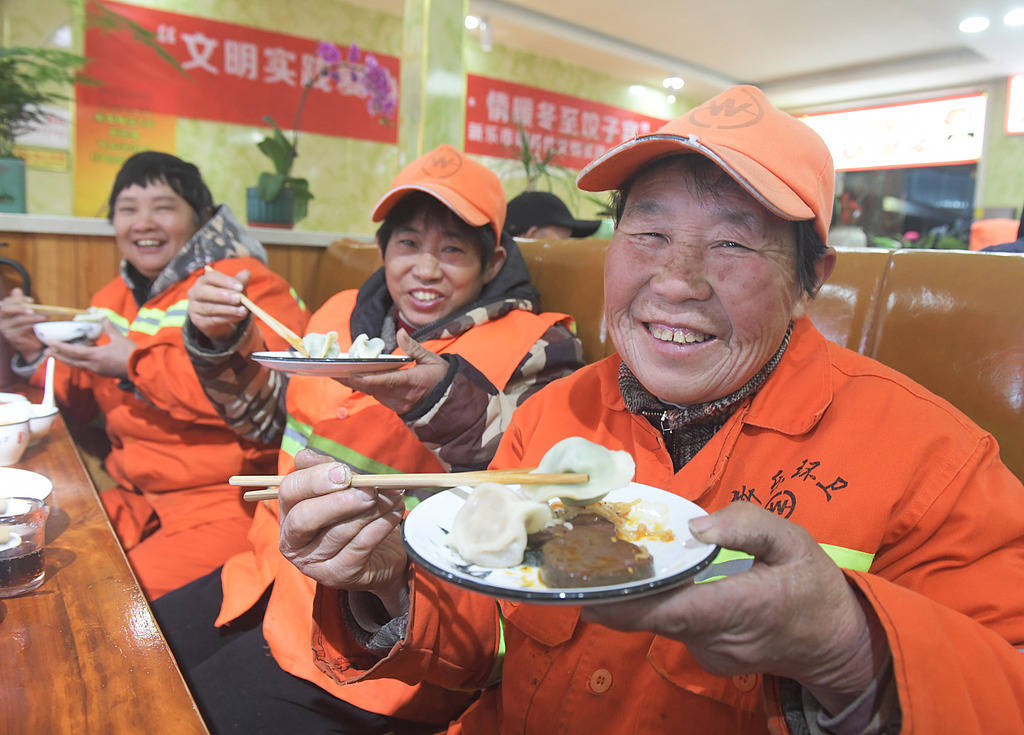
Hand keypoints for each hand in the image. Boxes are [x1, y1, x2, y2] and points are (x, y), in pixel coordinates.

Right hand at [0, 288, 45, 359]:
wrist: (33, 344)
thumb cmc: (29, 325)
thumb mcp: (27, 313)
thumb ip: (21, 302)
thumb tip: (16, 289)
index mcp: (4, 312)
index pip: (6, 302)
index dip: (18, 299)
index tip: (31, 300)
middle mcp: (1, 320)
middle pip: (6, 309)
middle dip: (20, 307)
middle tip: (33, 308)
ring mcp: (5, 329)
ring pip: (17, 320)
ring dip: (31, 317)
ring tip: (43, 317)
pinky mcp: (11, 337)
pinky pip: (21, 330)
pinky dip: (31, 326)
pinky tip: (38, 325)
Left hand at [46, 320, 134, 377]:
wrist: (143, 368)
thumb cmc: (131, 353)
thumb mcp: (120, 339)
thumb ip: (110, 328)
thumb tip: (104, 318)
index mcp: (95, 356)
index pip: (72, 351)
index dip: (59, 346)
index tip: (48, 342)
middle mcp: (93, 365)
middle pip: (71, 361)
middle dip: (58, 355)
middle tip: (46, 351)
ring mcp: (98, 370)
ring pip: (77, 364)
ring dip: (66, 359)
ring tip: (58, 354)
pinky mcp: (103, 372)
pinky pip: (86, 366)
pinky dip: (78, 360)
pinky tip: (78, 356)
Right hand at [187, 268, 250, 343]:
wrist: (223, 320)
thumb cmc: (228, 300)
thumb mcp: (235, 290)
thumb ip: (240, 282)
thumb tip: (246, 273)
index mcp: (203, 280)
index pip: (211, 277)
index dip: (226, 281)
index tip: (240, 287)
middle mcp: (195, 293)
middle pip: (205, 292)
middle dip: (224, 296)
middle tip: (239, 298)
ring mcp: (194, 308)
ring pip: (210, 308)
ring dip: (228, 310)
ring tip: (243, 311)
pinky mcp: (198, 321)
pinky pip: (212, 320)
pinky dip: (227, 319)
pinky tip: (239, 317)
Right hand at [279, 449, 408, 604]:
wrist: (379, 555)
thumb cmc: (355, 514)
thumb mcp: (339, 488)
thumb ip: (324, 470)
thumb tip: (305, 456)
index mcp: (289, 513)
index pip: (289, 492)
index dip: (315, 480)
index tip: (345, 472)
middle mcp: (293, 542)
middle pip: (305, 518)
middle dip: (339, 501)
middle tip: (371, 490)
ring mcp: (314, 563)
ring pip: (339, 531)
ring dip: (372, 510)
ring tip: (394, 495)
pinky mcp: (338, 575)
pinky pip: (360, 546)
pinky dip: (382, 526)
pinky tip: (396, 513)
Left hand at [336, 330, 448, 414]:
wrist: (448, 403)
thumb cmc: (441, 379)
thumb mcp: (432, 360)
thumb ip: (414, 347)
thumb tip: (400, 333)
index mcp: (412, 383)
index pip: (386, 381)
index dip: (367, 378)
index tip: (352, 372)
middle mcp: (402, 396)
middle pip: (372, 388)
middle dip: (351, 380)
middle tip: (333, 371)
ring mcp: (397, 404)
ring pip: (371, 393)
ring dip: (355, 383)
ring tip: (337, 372)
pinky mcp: (395, 406)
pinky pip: (376, 395)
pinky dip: (364, 386)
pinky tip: (353, 377)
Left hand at [583, 502, 887, 713]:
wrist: (836, 645)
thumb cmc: (815, 587)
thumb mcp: (795, 541)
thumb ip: (748, 525)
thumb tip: (696, 526)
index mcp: (743, 607)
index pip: (676, 611)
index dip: (630, 605)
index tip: (590, 594)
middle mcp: (719, 638)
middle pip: (657, 617)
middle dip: (618, 593)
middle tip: (581, 564)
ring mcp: (711, 654)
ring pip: (661, 623)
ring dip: (634, 598)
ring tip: (606, 564)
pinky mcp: (707, 657)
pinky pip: (672, 628)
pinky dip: (655, 606)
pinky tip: (644, 581)